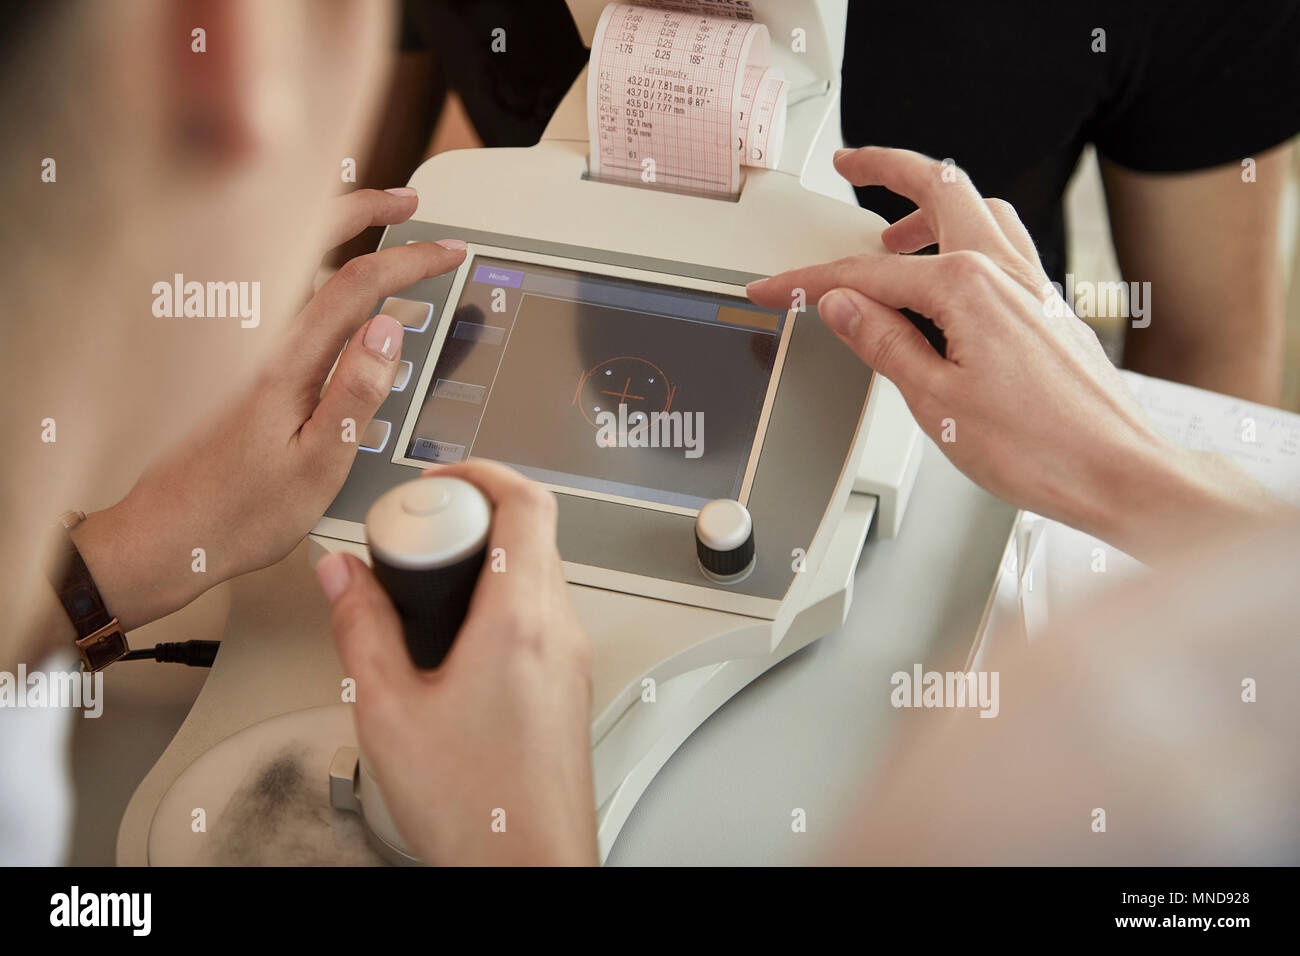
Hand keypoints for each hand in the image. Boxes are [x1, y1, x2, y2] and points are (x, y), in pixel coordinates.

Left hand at [72, 188, 466, 628]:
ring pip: (290, 262)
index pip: (357, 284)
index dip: (411, 260)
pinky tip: (336, 289)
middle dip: (364, 210)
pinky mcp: (227, 360)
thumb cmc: (240, 513)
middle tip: (408, 203)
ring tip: (380, 227)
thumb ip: (356, 393)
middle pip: (309, 243)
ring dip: (337, 233)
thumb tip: (390, 330)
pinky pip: (277, 292)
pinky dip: (313, 269)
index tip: (448, 253)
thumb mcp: (318, 466)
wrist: (166, 536)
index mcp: (282, 362)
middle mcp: (253, 340)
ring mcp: (236, 345)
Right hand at [316, 460, 597, 865]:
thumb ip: (361, 629)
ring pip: (541, 573)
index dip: (482, 472)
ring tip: (433, 588)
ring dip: (490, 560)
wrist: (530, 869)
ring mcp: (572, 659)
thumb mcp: (389, 711)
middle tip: (424, 535)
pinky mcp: (570, 685)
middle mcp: (560, 631)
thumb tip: (342, 571)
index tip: (440, 478)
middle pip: (534, 532)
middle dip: (475, 516)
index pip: (527, 503)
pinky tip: (458, 640)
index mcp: (521, 622)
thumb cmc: (477, 808)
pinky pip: (542, 613)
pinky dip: (503, 600)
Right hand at [747, 147, 1281, 561]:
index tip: (777, 289)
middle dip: (888, 168)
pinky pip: (1002, 243)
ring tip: (892, 226)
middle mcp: (1005, 270)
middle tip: (851, 164)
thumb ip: (883, 343)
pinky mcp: (1048, 305)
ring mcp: (1033, 283)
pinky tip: (950, 271)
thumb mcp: (935, 401)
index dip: (810, 280)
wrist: (1118, 472)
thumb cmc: (1040, 447)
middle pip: (939, 188)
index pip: (865, 273)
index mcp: (967, 287)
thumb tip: (842, 305)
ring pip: (979, 208)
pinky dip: (964, 236)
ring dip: (931, 203)